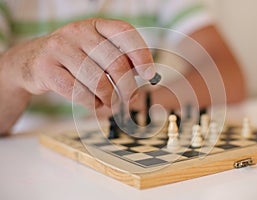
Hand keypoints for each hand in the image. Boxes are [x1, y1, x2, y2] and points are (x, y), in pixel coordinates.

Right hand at [1, 18, 154, 108]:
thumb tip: (146, 76)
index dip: (141, 54)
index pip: (125, 32)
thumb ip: (120, 59)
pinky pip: (79, 93)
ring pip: (99, 82)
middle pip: (116, 63)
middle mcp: (78, 32)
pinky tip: (95, 104)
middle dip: (128, 87)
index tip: (148, 74)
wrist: (32, 61)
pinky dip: (93, 104)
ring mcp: (59, 49)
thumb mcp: (96, 51)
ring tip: (111, 104)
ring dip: (111, 99)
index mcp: (95, 25)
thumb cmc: (74, 58)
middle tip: (131, 99)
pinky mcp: (46, 69)